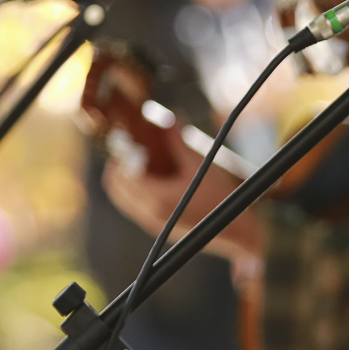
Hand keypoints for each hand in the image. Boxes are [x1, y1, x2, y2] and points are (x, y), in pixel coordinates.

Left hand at [102, 146, 262, 261]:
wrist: (233, 229)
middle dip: (117, 167)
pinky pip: (131, 207)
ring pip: (120, 199)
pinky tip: (147, 179)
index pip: (124, 175)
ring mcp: (151, 223)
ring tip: (135, 163)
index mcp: (159, 198)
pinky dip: (131, 192)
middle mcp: (150, 213)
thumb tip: (170, 120)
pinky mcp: (155, 227)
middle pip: (115, 188)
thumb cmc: (220, 197)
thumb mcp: (199, 166)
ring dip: (122, 180)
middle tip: (129, 151)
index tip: (127, 142)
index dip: (121, 156)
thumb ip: (179, 143)